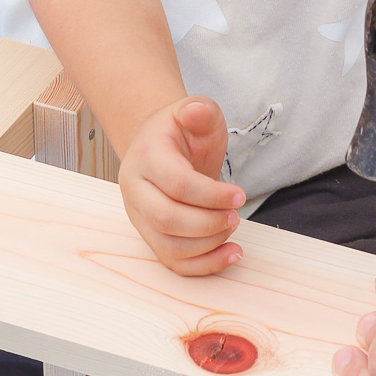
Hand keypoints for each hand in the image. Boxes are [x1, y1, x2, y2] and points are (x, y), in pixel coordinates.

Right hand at [118, 97, 242, 276]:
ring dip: (208, 244)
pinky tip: (230, 253)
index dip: (211, 195)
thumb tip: (196, 112)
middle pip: (167, 219)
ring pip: (169, 246)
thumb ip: (201, 111)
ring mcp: (139, 216)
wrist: (160, 144)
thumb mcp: (197, 112)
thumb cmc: (182, 131)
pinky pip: (172, 262)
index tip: (240, 195)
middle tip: (236, 215)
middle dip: (209, 223)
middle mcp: (135, 189)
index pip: (176, 184)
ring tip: (232, 227)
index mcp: (146, 156)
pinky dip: (203, 265)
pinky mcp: (149, 235)